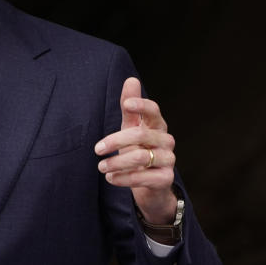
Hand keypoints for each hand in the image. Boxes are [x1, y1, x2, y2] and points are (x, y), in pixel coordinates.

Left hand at [94, 77, 178, 223]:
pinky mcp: (165, 178)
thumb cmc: (139, 151)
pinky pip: (142, 177)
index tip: (126, 103)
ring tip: (101, 167)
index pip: (153, 110)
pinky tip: (110, 178)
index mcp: (157, 125)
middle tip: (97, 149)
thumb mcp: (131, 129)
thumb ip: (130, 109)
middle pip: (140, 135)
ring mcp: (168, 159)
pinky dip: (122, 178)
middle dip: (115, 141)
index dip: (141, 104)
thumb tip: (131, 79)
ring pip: (140, 157)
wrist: (151, 185)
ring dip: (116, 162)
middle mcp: (166, 140)